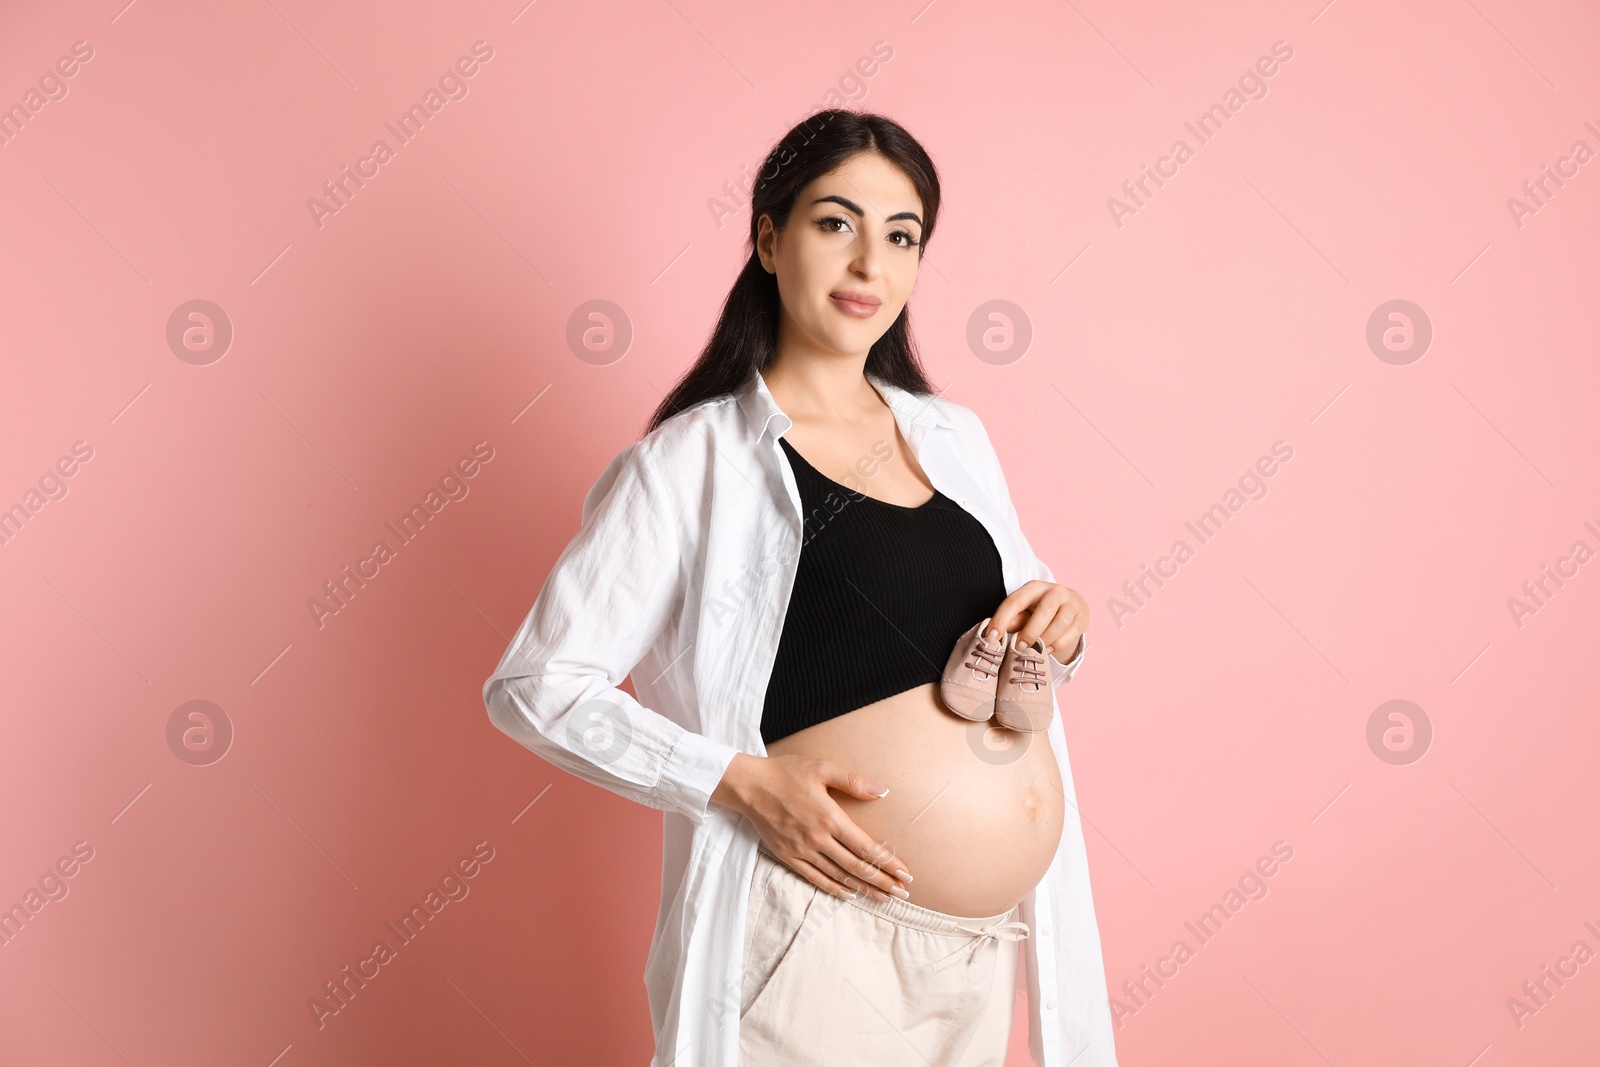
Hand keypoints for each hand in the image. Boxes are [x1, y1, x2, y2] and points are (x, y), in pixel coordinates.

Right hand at [711, 752, 912, 901]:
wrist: (748, 785)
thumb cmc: (786, 773)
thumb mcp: (822, 768)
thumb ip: (853, 781)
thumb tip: (882, 791)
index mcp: (830, 817)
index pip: (866, 847)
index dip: (888, 863)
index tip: (905, 873)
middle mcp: (818, 838)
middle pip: (857, 866)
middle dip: (882, 881)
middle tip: (902, 892)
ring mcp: (802, 850)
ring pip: (839, 876)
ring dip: (863, 888)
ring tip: (883, 897)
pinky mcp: (788, 856)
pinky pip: (815, 878)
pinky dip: (834, 888)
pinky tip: (849, 894)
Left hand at [989, 580, 1087, 661]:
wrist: (1068, 608)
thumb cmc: (1038, 612)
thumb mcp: (1023, 613)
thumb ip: (1013, 621)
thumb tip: (997, 633)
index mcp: (1034, 587)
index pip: (1016, 601)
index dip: (1002, 619)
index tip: (992, 637)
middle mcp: (1055, 591)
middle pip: (1045, 609)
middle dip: (1030, 631)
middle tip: (1019, 648)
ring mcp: (1072, 603)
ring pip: (1062, 621)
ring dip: (1046, 639)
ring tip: (1035, 651)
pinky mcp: (1083, 616)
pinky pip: (1073, 631)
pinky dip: (1059, 643)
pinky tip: (1047, 651)